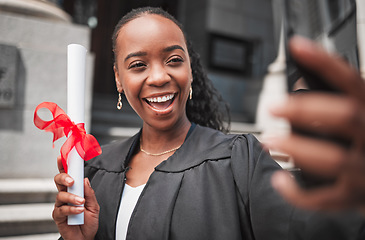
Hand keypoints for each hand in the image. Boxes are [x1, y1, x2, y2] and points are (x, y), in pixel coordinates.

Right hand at [53, 156, 99, 239]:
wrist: (86, 237)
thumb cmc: (89, 221)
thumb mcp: (94, 205)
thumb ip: (90, 193)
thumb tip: (85, 180)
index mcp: (74, 190)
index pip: (68, 175)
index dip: (64, 165)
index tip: (62, 157)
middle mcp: (65, 195)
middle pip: (58, 181)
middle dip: (64, 177)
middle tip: (72, 181)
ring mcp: (60, 205)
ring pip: (61, 195)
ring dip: (72, 197)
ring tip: (82, 202)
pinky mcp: (58, 216)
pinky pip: (62, 209)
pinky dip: (71, 209)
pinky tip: (79, 211)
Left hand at [268, 36, 364, 212]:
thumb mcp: (362, 119)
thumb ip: (342, 105)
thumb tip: (298, 88)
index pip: (352, 81)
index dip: (325, 62)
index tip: (297, 46)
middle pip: (345, 117)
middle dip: (306, 110)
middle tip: (273, 106)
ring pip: (333, 159)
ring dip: (296, 148)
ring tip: (267, 140)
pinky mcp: (356, 197)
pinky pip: (325, 199)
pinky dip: (298, 192)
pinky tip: (279, 180)